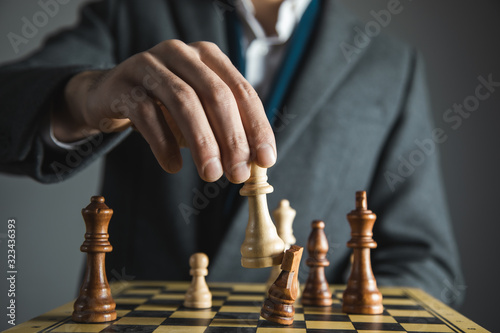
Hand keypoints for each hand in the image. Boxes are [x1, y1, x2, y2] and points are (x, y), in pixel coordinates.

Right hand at [53, 40, 276, 182]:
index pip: (242, 91)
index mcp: (209, 56)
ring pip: (184, 102)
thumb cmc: (166, 105)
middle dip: (232, 138)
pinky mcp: (124, 83)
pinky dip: (164, 144)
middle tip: (238, 174)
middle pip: (216, 95)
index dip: (257, 127)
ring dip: (203, 143)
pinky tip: (173, 166)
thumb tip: (254, 163)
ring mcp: (150, 64)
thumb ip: (226, 129)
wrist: (113, 94)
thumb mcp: (201, 112)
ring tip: (211, 174)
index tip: (266, 160)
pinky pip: (148, 114)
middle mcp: (182, 53)